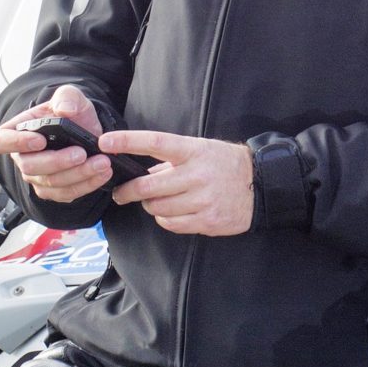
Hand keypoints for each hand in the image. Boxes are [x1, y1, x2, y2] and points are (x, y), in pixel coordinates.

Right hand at [0, 86, 109, 204]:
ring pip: (52, 183)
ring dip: (79, 174)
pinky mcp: (55, 190)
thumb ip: (67, 97)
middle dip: (57, 161)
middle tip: (81, 153)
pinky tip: (103, 174)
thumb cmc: (72, 113)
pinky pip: (67, 193)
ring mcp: (38, 177)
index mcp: (17, 132)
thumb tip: (64, 111)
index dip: (17, 143)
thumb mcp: (71, 96)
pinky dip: (87, 185)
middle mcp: (23, 157)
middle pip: (30, 167)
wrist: (89, 131)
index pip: (2, 141)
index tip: (40, 140)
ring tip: (102, 162)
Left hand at [102, 129, 254, 236]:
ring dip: (151, 206)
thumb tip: (143, 174)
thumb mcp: (200, 151)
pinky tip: (172, 212)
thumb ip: (172, 161)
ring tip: (156, 201)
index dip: (128, 142)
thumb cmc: (225, 165)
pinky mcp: (207, 220)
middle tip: (120, 193)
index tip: (106, 142)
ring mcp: (203, 200)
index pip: (155, 143)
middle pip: (149, 187)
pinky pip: (172, 224)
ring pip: (158, 208)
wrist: (261, 185)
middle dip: (128, 192)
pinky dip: (165, 219)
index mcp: (193, 151)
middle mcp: (197, 175)